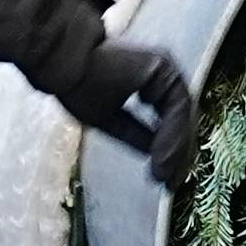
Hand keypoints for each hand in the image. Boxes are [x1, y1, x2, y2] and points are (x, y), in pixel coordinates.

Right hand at [26, 0, 199, 183]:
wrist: (64, 64)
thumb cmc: (78, 85)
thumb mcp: (110, 119)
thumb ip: (136, 134)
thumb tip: (157, 156)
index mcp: (151, 81)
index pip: (169, 119)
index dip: (169, 149)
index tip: (165, 177)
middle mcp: (162, 72)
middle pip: (179, 117)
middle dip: (177, 152)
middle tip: (171, 182)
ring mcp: (165, 67)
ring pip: (180, 114)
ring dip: (175, 147)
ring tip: (165, 175)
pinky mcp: (163, 67)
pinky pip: (175, 106)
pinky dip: (171, 134)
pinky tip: (162, 157)